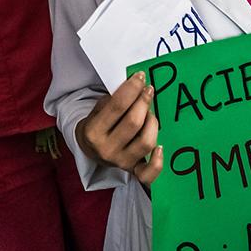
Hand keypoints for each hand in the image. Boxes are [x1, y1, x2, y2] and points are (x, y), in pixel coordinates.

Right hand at [76, 71, 163, 186]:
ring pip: (146, 142)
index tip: (140, 77)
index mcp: (93, 132)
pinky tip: (161, 147)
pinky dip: (157, 161)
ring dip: (152, 123)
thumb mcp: (98, 109)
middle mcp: (106, 149)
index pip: (117, 106)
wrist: (90, 149)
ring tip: (150, 113)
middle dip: (144, 102)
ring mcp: (120, 162)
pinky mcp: (132, 171)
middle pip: (133, 122)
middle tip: (148, 90)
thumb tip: (137, 85)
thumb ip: (115, 100)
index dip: (132, 88)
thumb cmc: (98, 124)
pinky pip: (149, 173)